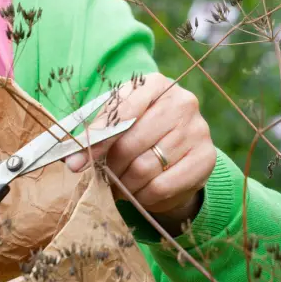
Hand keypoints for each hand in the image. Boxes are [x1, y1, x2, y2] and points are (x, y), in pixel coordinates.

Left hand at [65, 73, 216, 223]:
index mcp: (156, 84)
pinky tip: (141, 193)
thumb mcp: (118, 123)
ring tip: (122, 185)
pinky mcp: (206, 158)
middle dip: (112, 166)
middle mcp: (182, 102)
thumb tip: (74, 161)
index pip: (121, 112)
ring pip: (146, 168)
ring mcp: (198, 130)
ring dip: (126, 184)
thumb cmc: (141, 131)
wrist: (181, 149)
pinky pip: (163, 186)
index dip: (97, 140)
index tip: (78, 162)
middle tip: (106, 177)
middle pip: (132, 143)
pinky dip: (145, 196)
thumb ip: (96, 136)